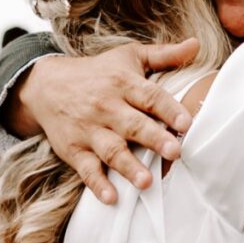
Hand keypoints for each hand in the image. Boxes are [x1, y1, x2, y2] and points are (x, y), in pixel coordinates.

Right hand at [14, 41, 198, 206]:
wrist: (47, 86)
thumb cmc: (98, 72)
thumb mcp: (128, 57)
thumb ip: (164, 56)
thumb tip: (196, 44)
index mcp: (123, 83)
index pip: (148, 96)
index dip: (167, 109)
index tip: (186, 122)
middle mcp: (106, 107)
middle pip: (132, 124)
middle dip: (153, 138)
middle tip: (174, 151)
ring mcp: (89, 131)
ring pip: (111, 150)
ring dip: (128, 167)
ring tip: (146, 182)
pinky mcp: (75, 150)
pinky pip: (86, 169)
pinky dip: (97, 184)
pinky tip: (111, 198)